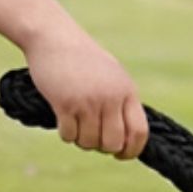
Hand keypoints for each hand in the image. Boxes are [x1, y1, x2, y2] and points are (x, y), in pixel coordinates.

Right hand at [24, 24, 148, 160]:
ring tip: (77, 128)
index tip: (121, 155)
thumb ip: (124, 103)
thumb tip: (133, 137)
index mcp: (128, 92)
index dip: (132, 150)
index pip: (139, 132)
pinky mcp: (65, 103)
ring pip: (90, 142)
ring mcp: (88, 101)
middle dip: (103, 148)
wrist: (53, 36)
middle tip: (93, 139)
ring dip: (83, 141)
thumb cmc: (84, 60)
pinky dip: (67, 135)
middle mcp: (110, 98)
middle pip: (114, 143)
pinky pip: (69, 135)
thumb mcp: (114, 77)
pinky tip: (64, 123)